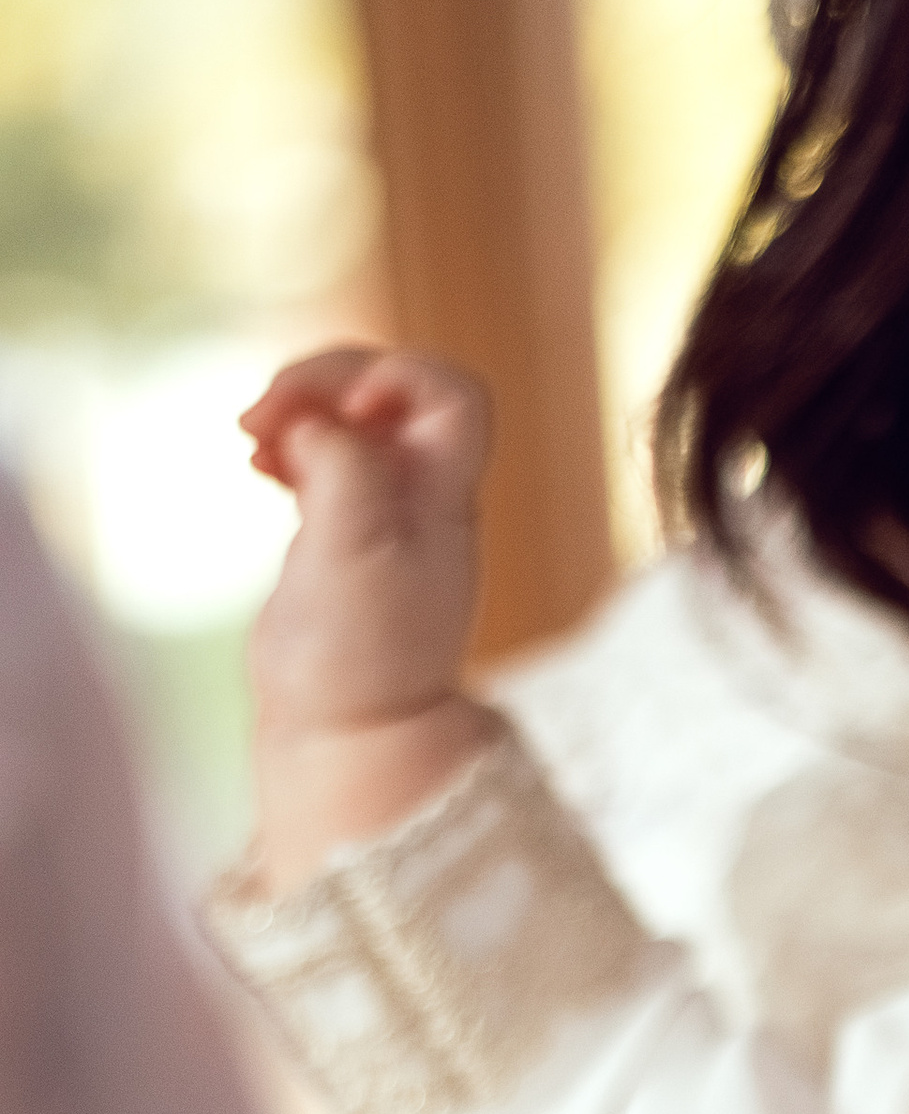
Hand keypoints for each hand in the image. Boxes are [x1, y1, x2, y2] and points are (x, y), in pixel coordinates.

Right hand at [240, 348, 495, 890]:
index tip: (340, 416)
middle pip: (386, 390)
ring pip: (348, 419)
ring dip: (298, 408)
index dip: (393, 375)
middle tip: (263, 419)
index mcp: (443, 498)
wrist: (348, 738)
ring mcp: (381, 517)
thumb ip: (344, 467)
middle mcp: (422, 501)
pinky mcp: (338, 538)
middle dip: (321, 382)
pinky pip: (320, 458)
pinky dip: (287, 444)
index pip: (450, 392)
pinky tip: (256, 465)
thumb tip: (315, 421)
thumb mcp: (356, 550)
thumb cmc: (361, 655)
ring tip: (252, 440)